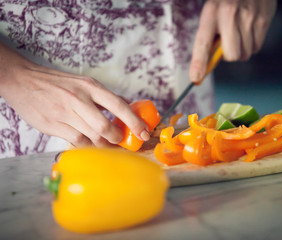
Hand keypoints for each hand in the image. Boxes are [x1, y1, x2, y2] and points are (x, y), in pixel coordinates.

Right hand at [0, 42, 149, 146]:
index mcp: (90, 87)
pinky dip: (87, 145)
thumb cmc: (59, 83)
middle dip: (116, 138)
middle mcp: (79, 100)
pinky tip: (89, 142)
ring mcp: (65, 114)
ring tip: (106, 143)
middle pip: (105, 127)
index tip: (144, 133)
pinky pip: (77, 142)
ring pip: (92, 138)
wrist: (23, 81)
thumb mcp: (84, 82)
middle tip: (119, 140)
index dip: (134, 122)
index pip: (119, 105)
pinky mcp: (53, 126)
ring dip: (103, 144)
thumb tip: (128, 105)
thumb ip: (105, 96)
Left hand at [190, 0, 276, 82]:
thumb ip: (210, 34)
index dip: (199, 63)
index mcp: (211, 12)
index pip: (203, 43)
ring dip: (242, 49)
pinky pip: (257, 46)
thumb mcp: (213, 10)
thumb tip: (208, 63)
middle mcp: (229, 15)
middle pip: (231, 56)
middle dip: (230, 55)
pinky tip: (250, 29)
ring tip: (240, 32)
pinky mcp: (264, 19)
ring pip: (246, 53)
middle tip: (228, 43)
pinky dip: (253, 43)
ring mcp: (249, 17)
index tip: (196, 78)